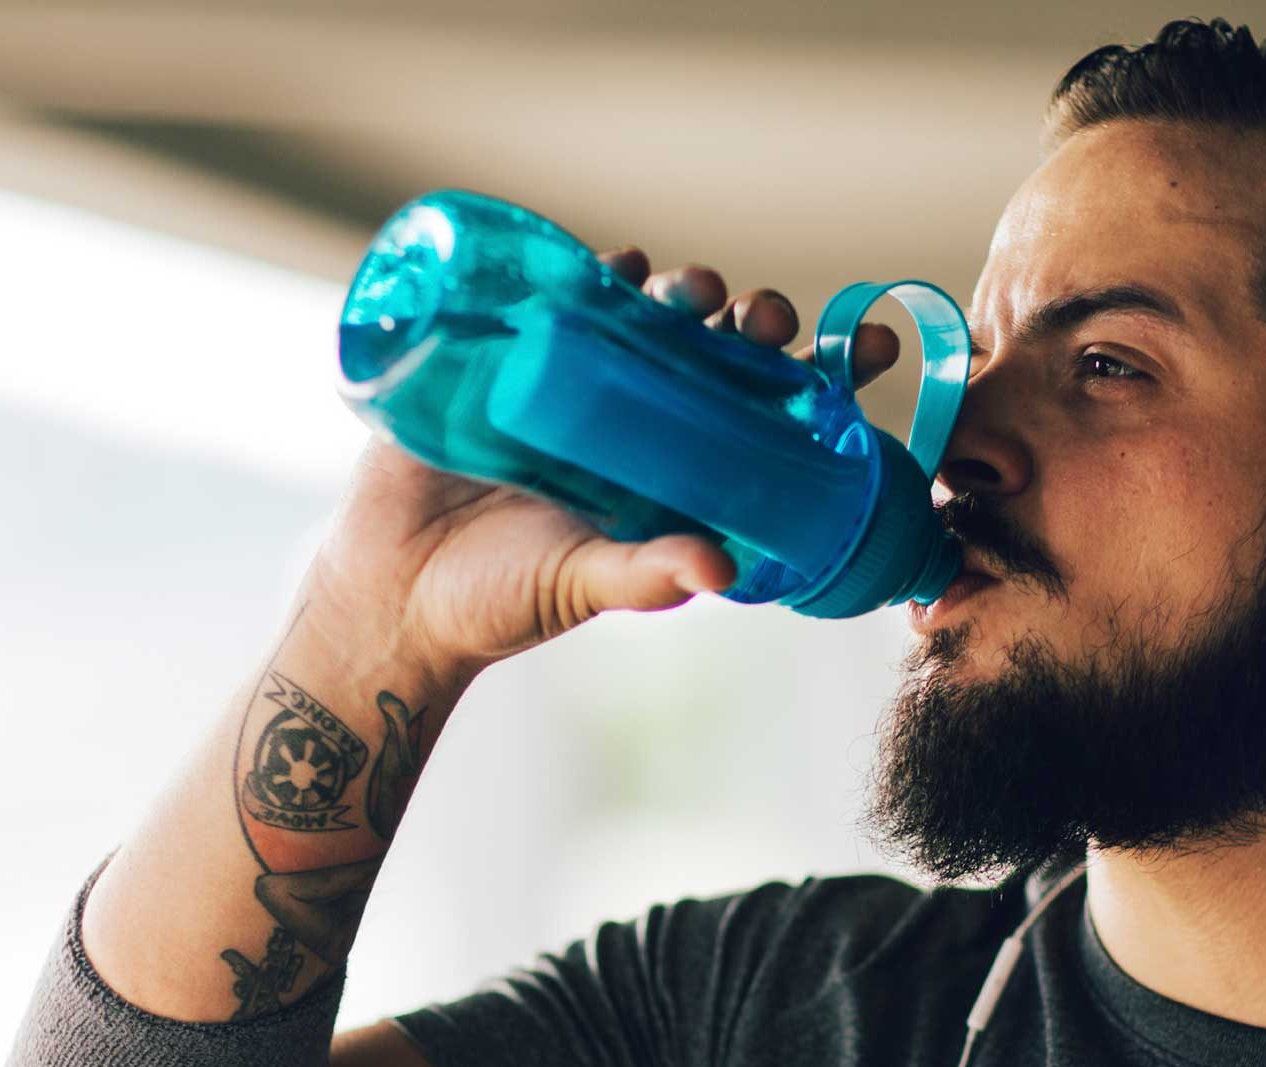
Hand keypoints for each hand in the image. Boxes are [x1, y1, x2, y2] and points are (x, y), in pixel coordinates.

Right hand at [307, 248, 905, 681]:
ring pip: (649, 319)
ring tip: (693, 291)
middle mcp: (636, 428)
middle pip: (717, 355)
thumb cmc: (499, 603)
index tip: (876, 346)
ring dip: (681, 293)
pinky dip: (593, 276)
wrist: (389, 594)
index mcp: (673, 478)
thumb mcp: (584, 587)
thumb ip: (648, 576)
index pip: (768, 418)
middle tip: (763, 317)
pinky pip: (562, 302)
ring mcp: (574, 391)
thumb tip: (718, 569)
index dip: (826, 379)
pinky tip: (615, 263)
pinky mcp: (508, 365)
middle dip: (752, 325)